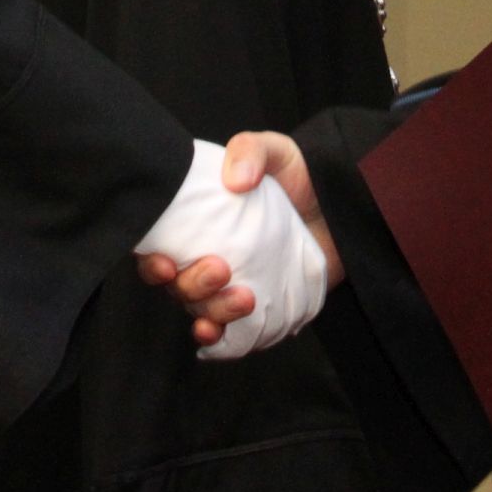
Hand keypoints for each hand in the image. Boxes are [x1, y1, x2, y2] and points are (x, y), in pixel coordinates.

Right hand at [131, 137, 329, 357]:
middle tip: (221, 269)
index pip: (156, 251)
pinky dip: (224, 341)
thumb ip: (250, 151)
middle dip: (192, 286)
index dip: (151, 264)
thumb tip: (235, 180)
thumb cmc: (298, 176)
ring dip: (214, 313)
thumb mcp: (276, 151)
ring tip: (245, 298)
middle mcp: (204, 260)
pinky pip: (232, 336)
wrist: (340, 208)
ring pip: (203, 313)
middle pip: (178, 287)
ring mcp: (229, 288)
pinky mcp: (256, 310)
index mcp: (195, 224)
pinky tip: (226, 334)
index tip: (165, 264)